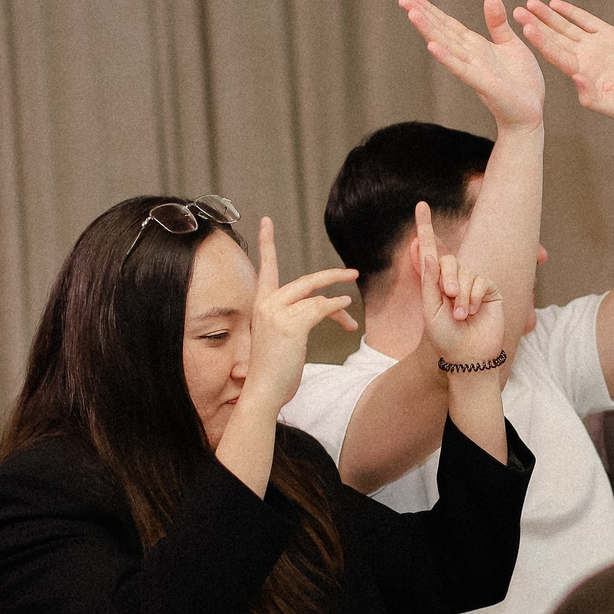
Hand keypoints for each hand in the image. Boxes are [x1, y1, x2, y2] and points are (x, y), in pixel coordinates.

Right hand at [239, 216, 359, 414]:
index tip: (266, 221)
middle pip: (305, 280)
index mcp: (261, 305)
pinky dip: (336, 307)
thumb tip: (327, 307)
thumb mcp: (281, 338)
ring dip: (339, 307)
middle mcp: (266, 304)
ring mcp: (277, 313)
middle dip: (332, 276)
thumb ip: (296, 318)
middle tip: (352, 273)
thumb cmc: (273, 370)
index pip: (266, 268)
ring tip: (350, 322)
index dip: (266, 244)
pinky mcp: (290, 325)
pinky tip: (346, 309)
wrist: (262, 392)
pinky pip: (320, 308)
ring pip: (316, 296)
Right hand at [404, 0, 544, 132]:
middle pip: (442, 32)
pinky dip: (447, 58)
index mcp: (476, 46)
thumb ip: (497, 23)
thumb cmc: (520, 82)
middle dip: (423, 16)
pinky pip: (463, 69)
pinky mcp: (484, 85)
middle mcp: (470, 57)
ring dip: (429, 31)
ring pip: (448, 47)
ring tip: (412, 15)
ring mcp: (474, 70)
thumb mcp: (511, 44)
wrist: (530, 114)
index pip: (448, 25)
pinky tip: (432, 47)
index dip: (430, 10)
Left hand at [412, 201, 505, 367]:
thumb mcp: (430, 309)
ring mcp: (473, 284)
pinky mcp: (490, 290)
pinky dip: (474, 295)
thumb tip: (431, 253)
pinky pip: (481, 280)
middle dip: (447, 276)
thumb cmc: (445, 338)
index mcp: (435, 283)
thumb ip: (430, 281)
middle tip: (449, 297)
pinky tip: (473, 312)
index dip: (425, 227)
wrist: (468, 357)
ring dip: (461, 294)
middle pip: (448, 260)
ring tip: (461, 315)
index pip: (430, 250)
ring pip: (465, 271)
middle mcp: (455, 280)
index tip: (421, 204)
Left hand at [513, 0, 613, 127]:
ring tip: (531, 2)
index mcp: (583, 75)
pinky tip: (556, 4)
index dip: (541, 41)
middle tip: (516, 11)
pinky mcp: (610, 37)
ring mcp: (596, 47)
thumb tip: (576, 81)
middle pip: (555, 39)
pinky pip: (587, 21)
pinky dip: (572, 12)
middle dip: (537, 24)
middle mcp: (585, 59)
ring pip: (567, 27)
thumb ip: (596, 98)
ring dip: (549, 16)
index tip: (526, 28)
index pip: (556, 55)